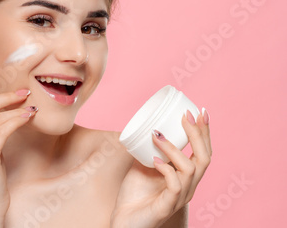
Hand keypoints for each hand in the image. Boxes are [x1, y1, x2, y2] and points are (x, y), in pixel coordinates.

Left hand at [111, 109, 211, 227]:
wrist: (124, 222)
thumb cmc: (134, 195)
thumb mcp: (142, 165)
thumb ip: (148, 148)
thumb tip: (145, 125)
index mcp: (186, 176)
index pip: (203, 152)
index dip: (204, 132)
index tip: (200, 110)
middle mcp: (188, 187)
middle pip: (204, 158)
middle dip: (198, 134)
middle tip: (186, 115)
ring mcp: (179, 197)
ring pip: (190, 169)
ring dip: (174, 148)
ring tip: (157, 134)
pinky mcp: (167, 207)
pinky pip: (175, 186)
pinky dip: (167, 170)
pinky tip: (155, 161)